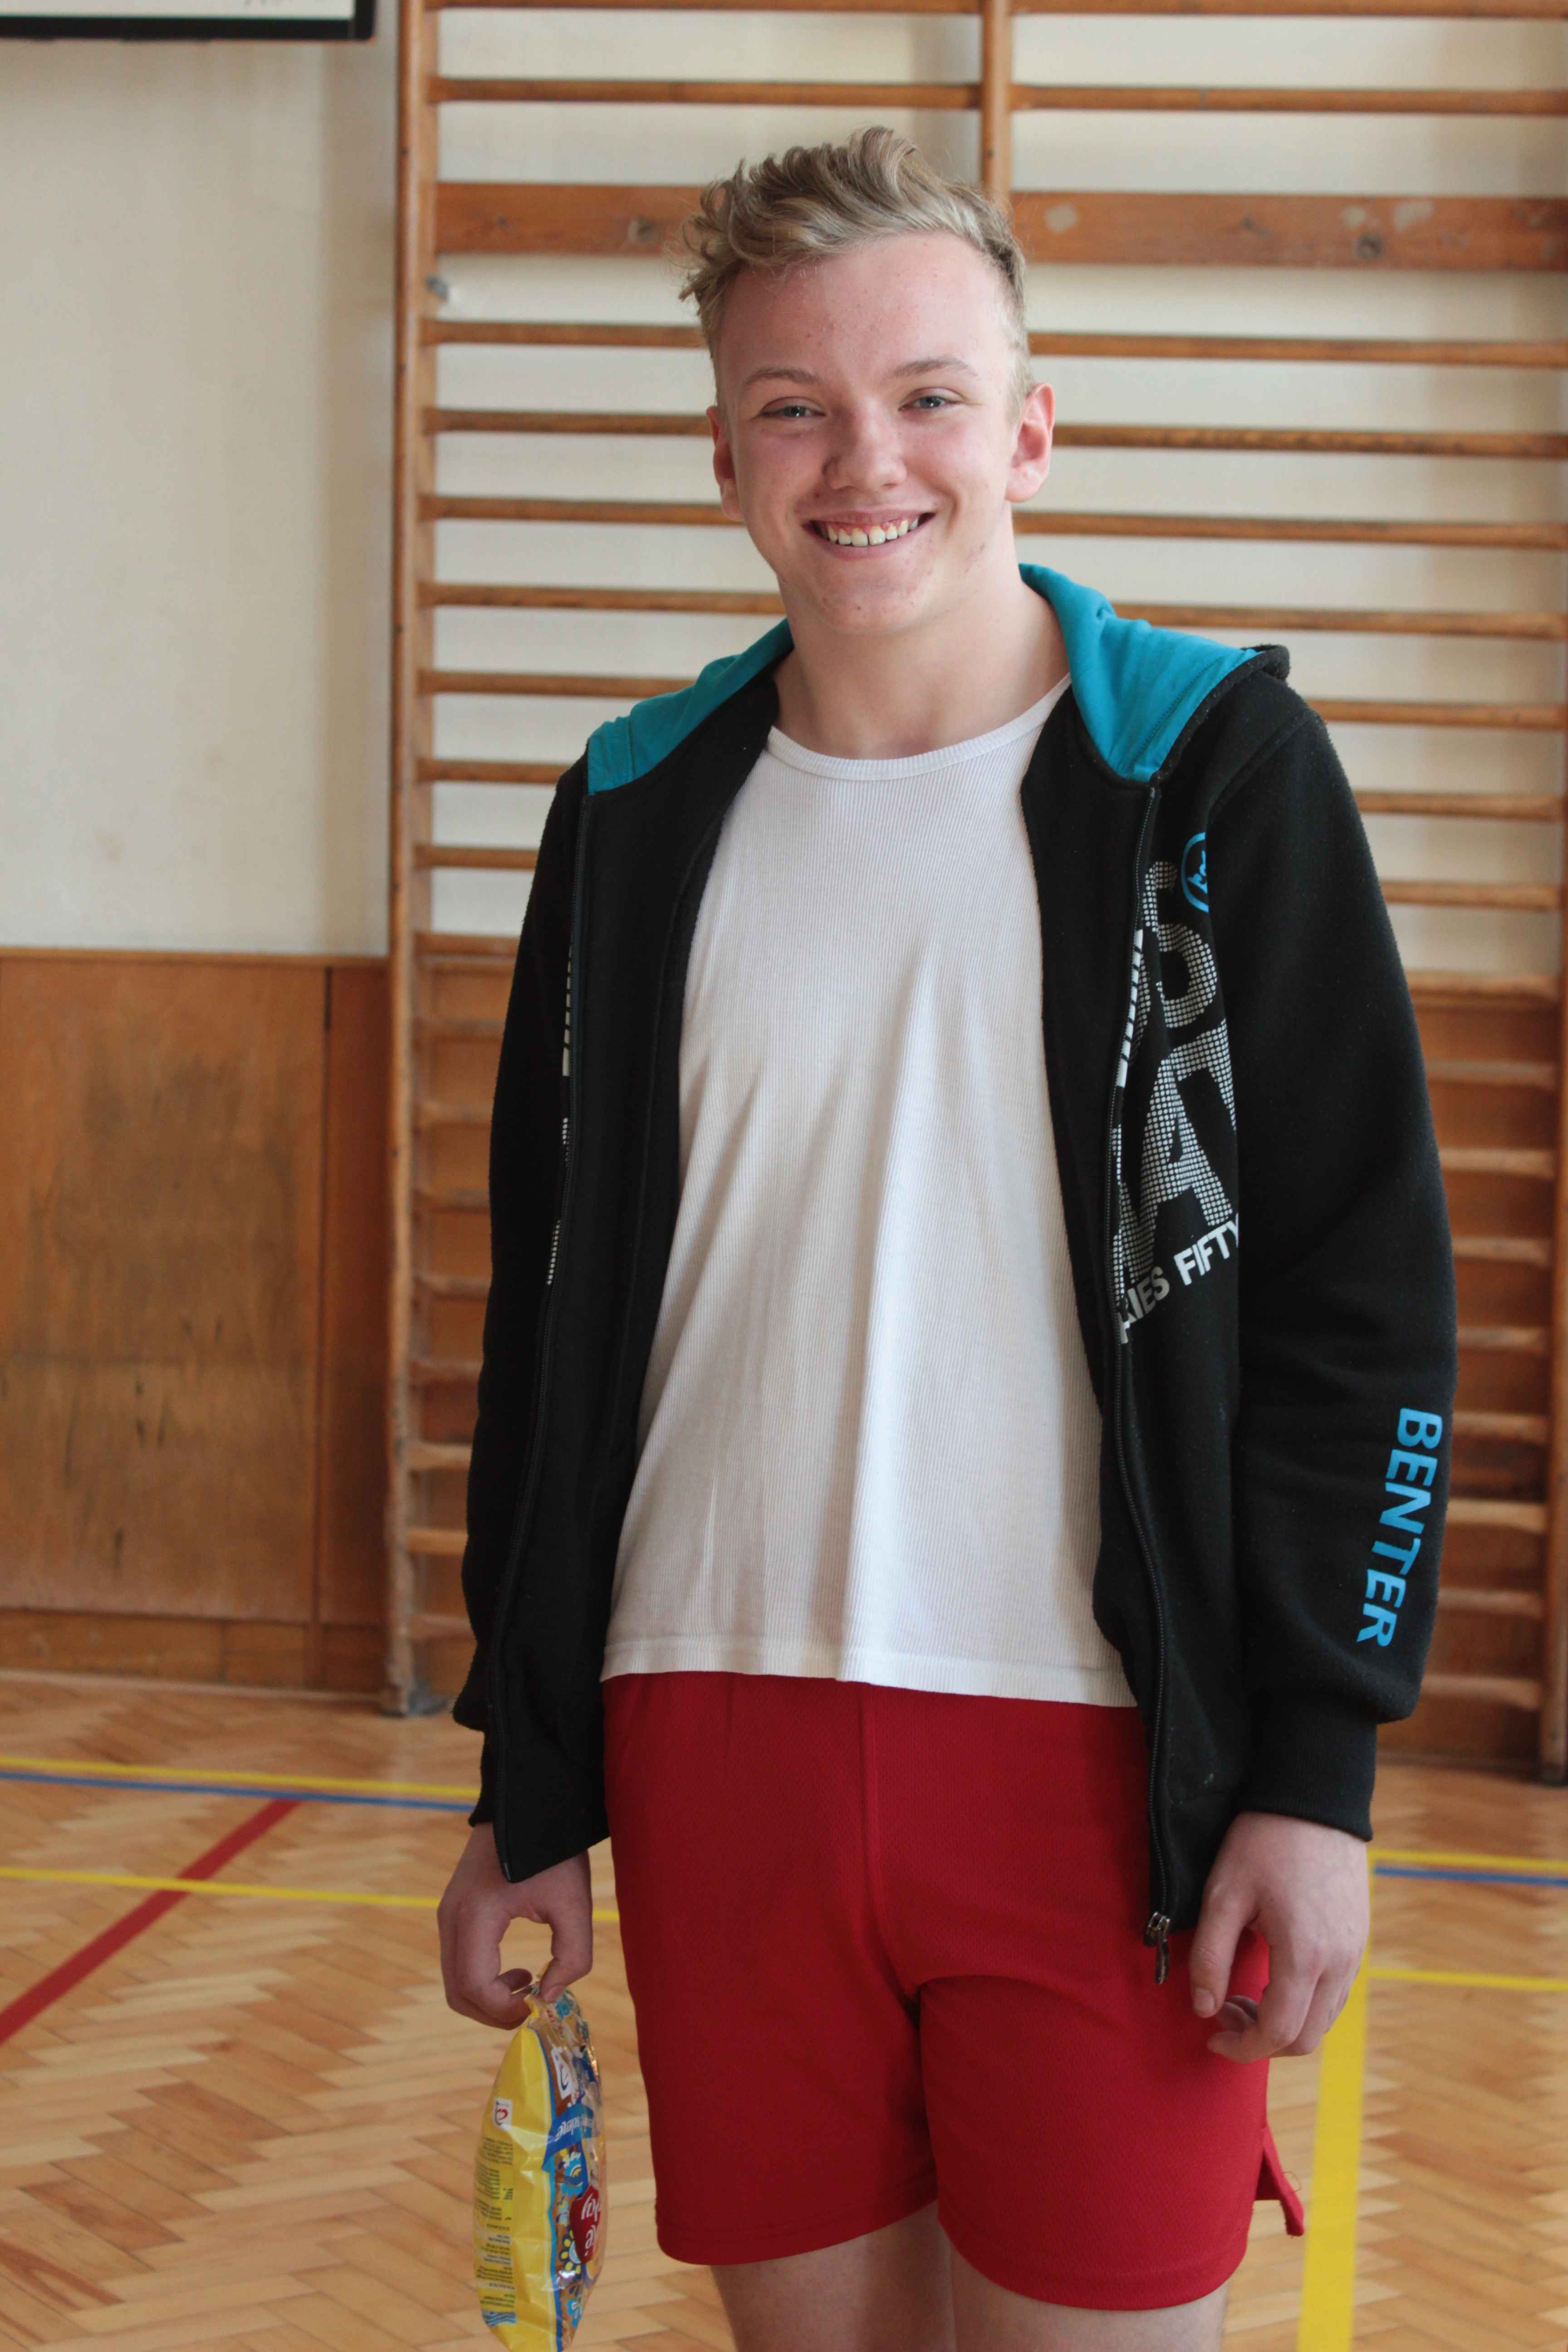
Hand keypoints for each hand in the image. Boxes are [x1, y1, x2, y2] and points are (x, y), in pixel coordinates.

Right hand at [437, 1825, 592, 2027]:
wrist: (529, 1803)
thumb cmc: (554, 1852)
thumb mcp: (574, 1904)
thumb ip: (572, 1957)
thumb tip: (549, 1997)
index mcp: (475, 1915)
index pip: (475, 1986)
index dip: (505, 2010)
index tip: (539, 2007)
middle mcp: (451, 1917)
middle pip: (457, 1992)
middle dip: (494, 2012)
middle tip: (533, 2009)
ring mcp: (447, 1914)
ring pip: (455, 1980)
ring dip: (488, 1997)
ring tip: (529, 1985)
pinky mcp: (454, 1911)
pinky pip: (459, 1961)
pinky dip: (482, 1979)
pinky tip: (517, 1970)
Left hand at [1189, 1810, 1368, 2063]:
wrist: (1313, 1798)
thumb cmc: (1263, 1842)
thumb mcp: (1223, 1895)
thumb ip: (1209, 1957)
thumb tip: (1203, 2008)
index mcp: (1305, 1955)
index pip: (1278, 2032)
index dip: (1242, 2047)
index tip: (1212, 2036)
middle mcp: (1340, 1963)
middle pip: (1306, 2039)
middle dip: (1261, 2041)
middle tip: (1223, 2012)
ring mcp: (1355, 1953)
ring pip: (1323, 2020)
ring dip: (1283, 2023)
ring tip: (1243, 1995)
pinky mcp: (1358, 1940)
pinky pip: (1335, 1994)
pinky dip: (1302, 2003)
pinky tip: (1273, 1977)